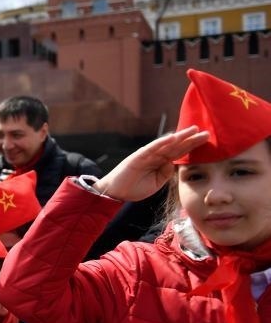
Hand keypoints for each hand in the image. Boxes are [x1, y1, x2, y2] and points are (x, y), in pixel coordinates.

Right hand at [94, 127, 208, 201]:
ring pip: (167, 144)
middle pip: (177, 146)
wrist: (116, 192)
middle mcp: (155, 155)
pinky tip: (173, 137)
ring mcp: (147, 155)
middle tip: (207, 133)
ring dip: (181, 137)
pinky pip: (152, 148)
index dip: (192, 146)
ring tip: (194, 130)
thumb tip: (174, 163)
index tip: (206, 140)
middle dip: (192, 139)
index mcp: (161, 162)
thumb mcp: (157, 182)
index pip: (180, 152)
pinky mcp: (138, 157)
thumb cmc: (134, 187)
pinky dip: (162, 142)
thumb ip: (166, 172)